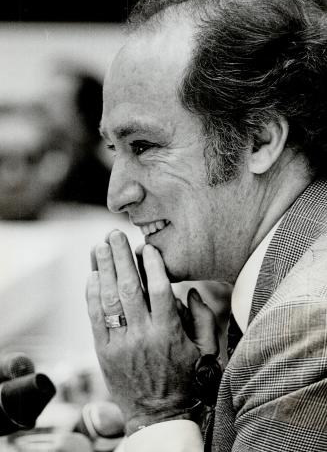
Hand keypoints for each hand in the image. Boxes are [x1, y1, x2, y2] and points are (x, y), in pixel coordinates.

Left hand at [87, 230, 203, 434]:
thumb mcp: (207, 349)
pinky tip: (92, 275)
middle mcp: (142, 335)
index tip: (146, 246)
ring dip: (102, 269)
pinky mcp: (103, 351)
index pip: (158, 289)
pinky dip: (92, 294)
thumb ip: (205, 317)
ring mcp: (120, 343)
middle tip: (115, 234)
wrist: (159, 414)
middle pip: (129, 287)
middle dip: (120, 257)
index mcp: (169, 332)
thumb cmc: (186, 378)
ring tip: (99, 246)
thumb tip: (189, 290)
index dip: (151, 264)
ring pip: (108, 299)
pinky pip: (95, 318)